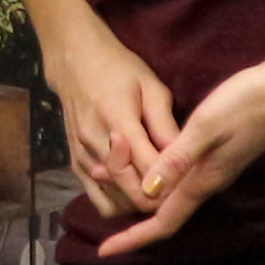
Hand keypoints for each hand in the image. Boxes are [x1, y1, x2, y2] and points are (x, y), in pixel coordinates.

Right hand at [40, 31, 176, 222]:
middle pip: (133, 193)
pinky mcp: (75, 163)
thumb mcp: (151, 88)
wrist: (75, 61)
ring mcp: (83, 156)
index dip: (174, 182)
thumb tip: (184, 157)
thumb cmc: (119, 69)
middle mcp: (96, 144)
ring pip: (118, 202)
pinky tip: (134, 190)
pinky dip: (120, 203)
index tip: (189, 181)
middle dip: (159, 196)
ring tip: (158, 187)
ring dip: (140, 202)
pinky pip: (100, 201)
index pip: (150, 171)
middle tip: (178, 187)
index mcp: (119, 122)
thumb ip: (165, 125)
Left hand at [100, 54, 264, 257]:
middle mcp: (208, 182)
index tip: (105, 250)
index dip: (134, 239)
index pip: (164, 222)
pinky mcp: (216, 154)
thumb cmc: (247, 103)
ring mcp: (213, 169)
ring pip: (170, 193)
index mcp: (203, 181)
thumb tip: (148, 191)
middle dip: (129, 207)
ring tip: (106, 168)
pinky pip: (179, 176)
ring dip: (139, 187)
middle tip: (96, 176)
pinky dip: (154, 170)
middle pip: (163, 210)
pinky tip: (142, 158)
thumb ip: (178, 159)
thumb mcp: (207, 127)